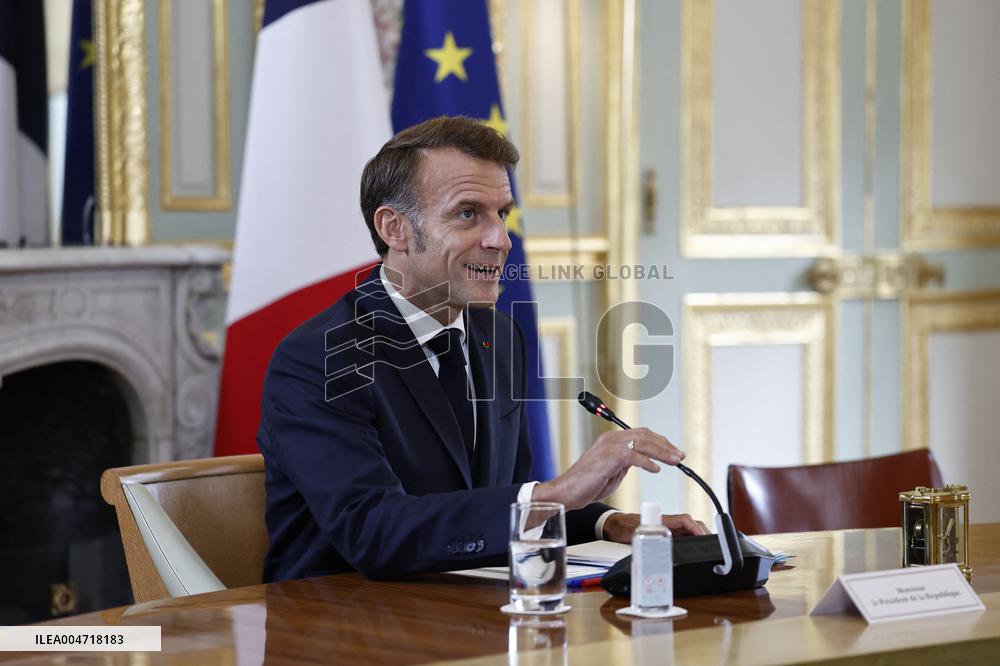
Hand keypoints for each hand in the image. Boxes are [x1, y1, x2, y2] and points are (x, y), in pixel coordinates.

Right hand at [531, 428, 684, 509]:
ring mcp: (609, 446)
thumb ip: (627, 461)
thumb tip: (645, 460)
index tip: (674, 452)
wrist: (568, 492)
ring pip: (642, 443)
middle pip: (645, 435)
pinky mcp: (608, 458)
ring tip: (675, 461)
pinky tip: (656, 469)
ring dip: (661, 452)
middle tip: (680, 456)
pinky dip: (647, 462)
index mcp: (613, 439)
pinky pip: (632, 455)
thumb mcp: (613, 469)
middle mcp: (611, 438)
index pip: (642, 434)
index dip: (661, 442)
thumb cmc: (588, 483)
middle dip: (666, 446)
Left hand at [601, 512, 709, 543]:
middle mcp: (667, 524)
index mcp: (663, 520)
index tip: (703, 536)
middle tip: (712, 545)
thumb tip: (654, 543)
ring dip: (699, 537)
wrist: (614, 526)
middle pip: (691, 525)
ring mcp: (667, 529)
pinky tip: (695, 550)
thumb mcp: (633, 533)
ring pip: (689, 531)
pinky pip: (682, 537)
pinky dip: (692, 542)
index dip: (696, 527)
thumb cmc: (623, 527)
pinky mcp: (666, 535)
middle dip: (703, 533)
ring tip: (707, 548)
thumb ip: (644, 536)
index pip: (685, 520)